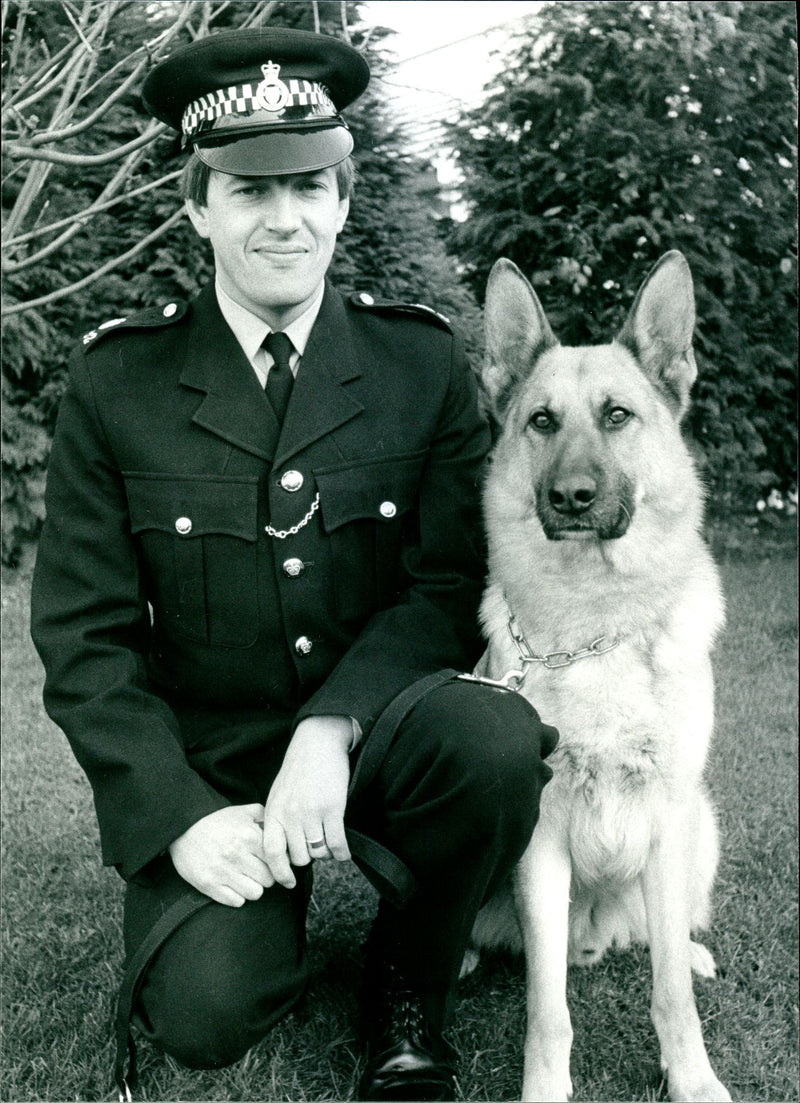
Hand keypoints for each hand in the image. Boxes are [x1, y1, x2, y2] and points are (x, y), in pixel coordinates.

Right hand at [169, 804, 272, 906]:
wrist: (182, 828)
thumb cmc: (215, 821)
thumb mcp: (241, 811)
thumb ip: (264, 816)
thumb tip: (280, 827)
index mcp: (249, 836)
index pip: (277, 860)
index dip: (275, 863)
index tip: (270, 863)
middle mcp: (238, 855)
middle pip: (268, 880)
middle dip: (265, 876)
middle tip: (257, 872)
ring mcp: (222, 872)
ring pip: (255, 893)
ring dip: (253, 888)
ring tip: (246, 880)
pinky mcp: (208, 885)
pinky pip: (236, 901)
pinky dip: (237, 896)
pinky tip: (233, 886)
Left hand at [261, 716, 351, 889]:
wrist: (318, 742)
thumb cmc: (299, 769)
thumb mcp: (278, 793)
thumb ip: (277, 820)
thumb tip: (281, 851)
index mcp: (274, 811)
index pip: (271, 851)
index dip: (279, 872)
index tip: (288, 883)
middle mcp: (290, 814)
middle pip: (299, 856)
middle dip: (308, 858)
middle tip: (315, 850)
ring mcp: (312, 812)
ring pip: (319, 852)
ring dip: (326, 853)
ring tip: (329, 845)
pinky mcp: (333, 808)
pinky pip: (337, 843)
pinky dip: (342, 853)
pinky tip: (344, 852)